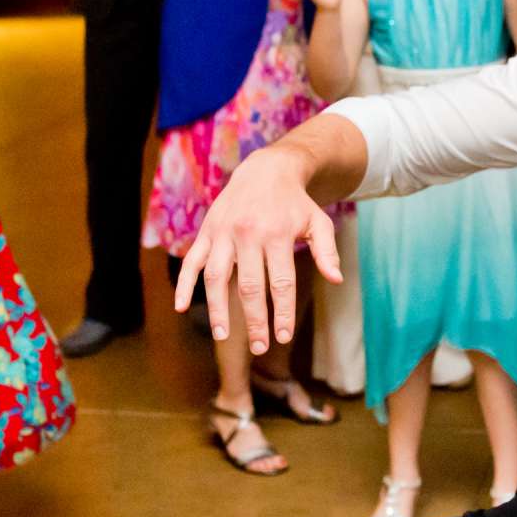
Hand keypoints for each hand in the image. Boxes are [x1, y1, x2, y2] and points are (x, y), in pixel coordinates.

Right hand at [177, 144, 344, 353]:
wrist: (265, 169)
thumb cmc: (295, 203)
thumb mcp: (318, 221)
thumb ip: (327, 251)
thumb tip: (336, 280)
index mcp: (278, 234)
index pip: (281, 282)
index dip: (281, 312)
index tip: (283, 337)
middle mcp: (249, 233)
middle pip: (250, 285)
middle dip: (255, 320)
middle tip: (260, 347)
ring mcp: (224, 233)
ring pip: (217, 277)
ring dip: (218, 309)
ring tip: (223, 336)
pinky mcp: (207, 232)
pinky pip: (192, 261)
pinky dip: (184, 284)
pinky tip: (179, 307)